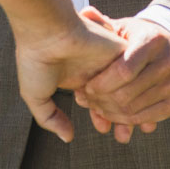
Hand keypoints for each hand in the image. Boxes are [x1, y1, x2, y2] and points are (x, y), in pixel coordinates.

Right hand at [13, 9, 123, 141]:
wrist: (45, 30)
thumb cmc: (36, 59)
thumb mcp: (35, 96)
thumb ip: (50, 119)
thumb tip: (68, 138)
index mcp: (78, 77)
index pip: (99, 101)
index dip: (103, 117)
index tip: (103, 129)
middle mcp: (95, 69)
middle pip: (117, 97)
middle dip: (120, 117)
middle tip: (123, 134)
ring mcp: (107, 59)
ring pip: (128, 87)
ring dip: (127, 105)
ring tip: (126, 119)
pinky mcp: (118, 50)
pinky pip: (134, 74)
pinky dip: (130, 89)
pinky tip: (124, 100)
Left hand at [75, 12, 169, 142]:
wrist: (169, 48)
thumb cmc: (138, 39)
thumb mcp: (122, 28)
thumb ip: (102, 23)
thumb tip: (86, 12)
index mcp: (154, 41)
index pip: (124, 70)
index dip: (102, 83)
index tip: (86, 87)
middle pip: (128, 93)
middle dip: (102, 101)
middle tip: (88, 102)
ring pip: (136, 108)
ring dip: (111, 113)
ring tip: (97, 108)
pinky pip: (149, 117)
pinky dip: (128, 121)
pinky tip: (114, 116)